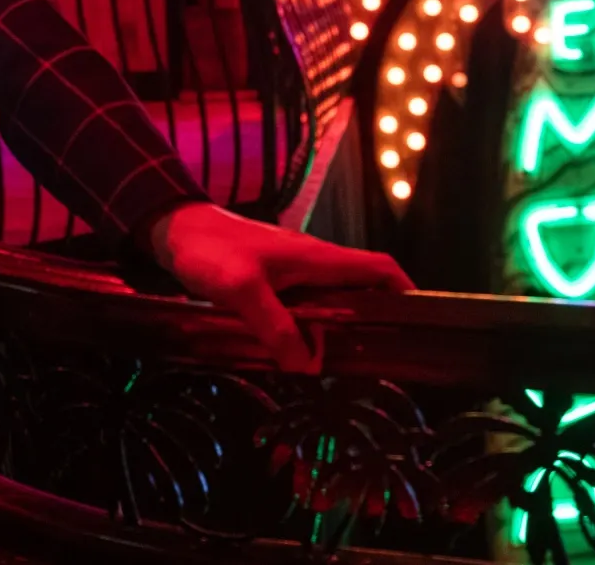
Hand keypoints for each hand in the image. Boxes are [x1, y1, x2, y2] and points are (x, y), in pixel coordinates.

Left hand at [142, 202, 413, 373]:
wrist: (173, 228)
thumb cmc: (209, 251)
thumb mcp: (242, 290)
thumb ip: (275, 326)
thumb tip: (307, 366)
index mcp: (316, 257)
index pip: (378, 268)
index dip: (406, 291)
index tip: (421, 322)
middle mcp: (312, 260)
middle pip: (362, 286)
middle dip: (379, 317)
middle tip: (383, 359)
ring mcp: (292, 267)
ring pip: (333, 296)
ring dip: (344, 324)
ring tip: (347, 363)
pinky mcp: (272, 276)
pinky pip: (307, 302)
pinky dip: (315, 324)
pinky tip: (301, 351)